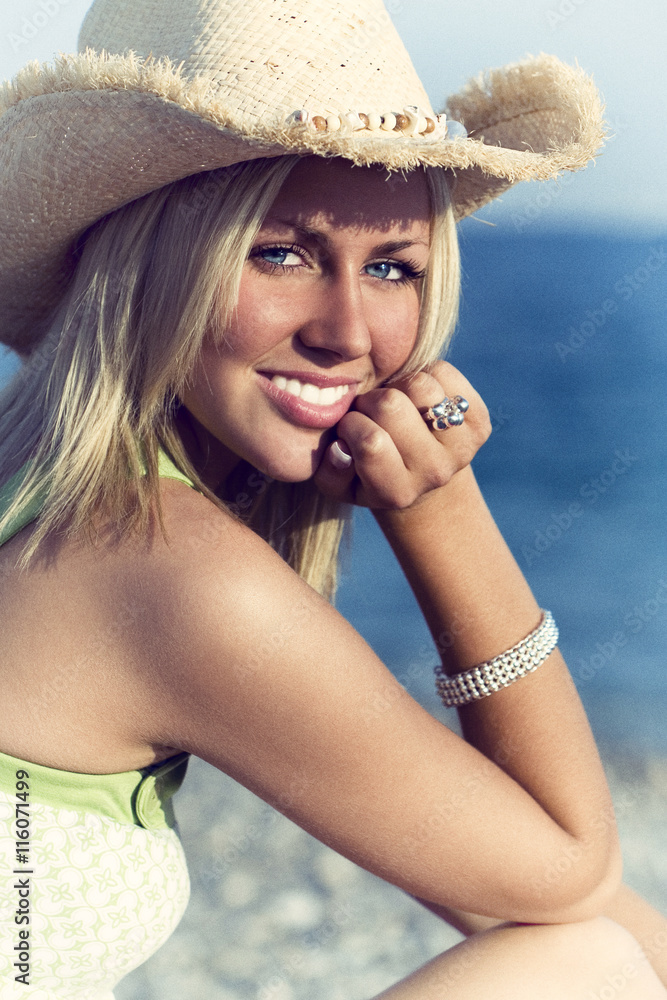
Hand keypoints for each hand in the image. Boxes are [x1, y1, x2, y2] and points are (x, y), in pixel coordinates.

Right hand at [314, 361, 490, 508]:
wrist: (417, 473)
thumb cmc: (366, 470)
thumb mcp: (338, 480)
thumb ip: (327, 469)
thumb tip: (341, 447)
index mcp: (396, 493)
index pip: (370, 442)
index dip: (351, 424)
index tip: (351, 426)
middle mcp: (434, 474)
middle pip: (391, 406)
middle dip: (371, 400)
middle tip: (372, 412)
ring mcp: (462, 448)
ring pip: (420, 385)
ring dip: (398, 385)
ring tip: (396, 404)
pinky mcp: (480, 422)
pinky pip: (443, 372)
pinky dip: (425, 373)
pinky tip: (418, 398)